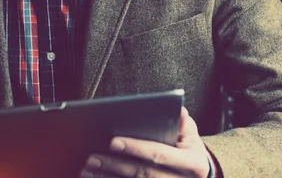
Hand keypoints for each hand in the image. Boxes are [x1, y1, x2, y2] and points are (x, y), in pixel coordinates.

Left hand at [80, 107, 210, 177]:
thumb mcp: (192, 136)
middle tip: (92, 157)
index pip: (159, 155)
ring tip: (87, 170)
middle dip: (115, 165)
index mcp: (193, 164)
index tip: (112, 141)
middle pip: (143, 174)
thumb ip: (183, 124)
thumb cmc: (190, 152)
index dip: (136, 148)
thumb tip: (178, 110)